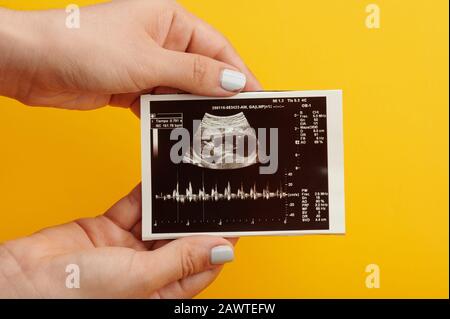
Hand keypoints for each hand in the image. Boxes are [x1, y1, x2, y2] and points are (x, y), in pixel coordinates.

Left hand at [0, 0, 260, 110]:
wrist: (31, 63)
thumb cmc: (82, 46)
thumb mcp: (148, 60)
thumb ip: (193, 73)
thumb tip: (231, 82)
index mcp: (169, 19)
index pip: (217, 47)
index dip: (238, 72)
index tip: (257, 96)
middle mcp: (161, 39)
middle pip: (202, 69)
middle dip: (217, 94)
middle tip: (236, 119)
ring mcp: (146, 63)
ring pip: (181, 88)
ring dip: (191, 107)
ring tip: (210, 129)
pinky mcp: (132, 84)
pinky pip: (160, 101)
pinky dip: (168, 114)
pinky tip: (177, 128)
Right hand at [0, 185, 235, 297]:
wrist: (22, 281)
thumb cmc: (73, 297)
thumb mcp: (138, 278)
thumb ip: (181, 260)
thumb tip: (221, 250)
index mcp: (160, 292)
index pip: (201, 265)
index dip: (219, 243)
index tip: (235, 220)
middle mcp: (147, 272)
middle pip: (182, 240)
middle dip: (196, 218)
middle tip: (214, 193)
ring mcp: (127, 250)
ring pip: (159, 221)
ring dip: (171, 203)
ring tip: (190, 182)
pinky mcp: (108, 230)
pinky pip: (134, 208)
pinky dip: (145, 195)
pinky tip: (159, 181)